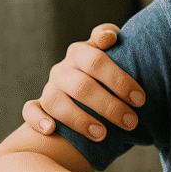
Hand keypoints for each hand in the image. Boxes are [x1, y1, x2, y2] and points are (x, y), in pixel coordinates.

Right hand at [23, 23, 145, 140]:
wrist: (91, 85)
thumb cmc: (109, 71)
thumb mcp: (114, 52)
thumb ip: (109, 38)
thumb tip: (109, 37)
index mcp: (80, 52)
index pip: (96, 61)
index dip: (119, 80)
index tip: (140, 100)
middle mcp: (62, 69)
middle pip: (82, 86)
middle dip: (109, 106)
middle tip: (131, 122)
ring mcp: (49, 88)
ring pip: (55, 102)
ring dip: (79, 120)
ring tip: (102, 135)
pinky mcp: (39, 106)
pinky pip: (30, 111)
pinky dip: (38, 120)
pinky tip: (52, 130)